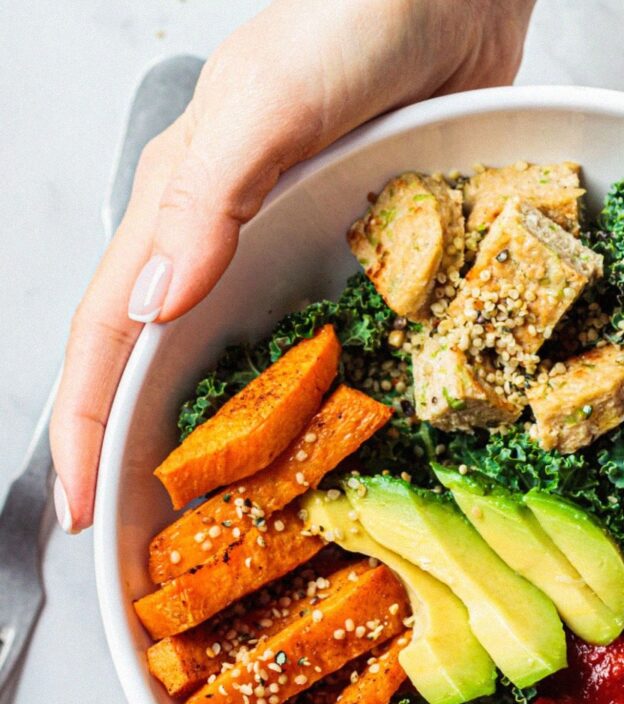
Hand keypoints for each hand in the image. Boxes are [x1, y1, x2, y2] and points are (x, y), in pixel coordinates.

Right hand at [51, 0, 535, 531]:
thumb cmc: (350, 16)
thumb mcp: (264, 102)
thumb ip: (204, 199)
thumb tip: (153, 306)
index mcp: (179, 209)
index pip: (110, 337)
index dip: (87, 427)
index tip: (85, 513)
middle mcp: (225, 244)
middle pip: (166, 369)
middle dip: (150, 456)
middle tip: (156, 545)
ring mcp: (290, 256)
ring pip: (240, 368)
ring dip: (231, 445)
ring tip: (236, 522)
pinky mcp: (352, 259)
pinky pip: (318, 347)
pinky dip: (311, 404)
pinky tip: (326, 447)